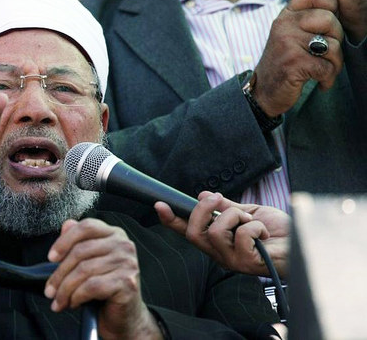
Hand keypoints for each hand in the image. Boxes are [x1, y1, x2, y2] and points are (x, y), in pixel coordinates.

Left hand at [45, 219, 162, 339]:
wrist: (125, 316)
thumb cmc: (105, 288)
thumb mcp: (89, 262)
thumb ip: (78, 242)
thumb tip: (66, 225)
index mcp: (114, 234)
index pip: (86, 227)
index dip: (64, 241)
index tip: (51, 258)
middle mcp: (123, 245)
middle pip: (81, 251)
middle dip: (59, 274)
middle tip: (49, 291)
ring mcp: (127, 263)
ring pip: (84, 270)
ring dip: (65, 289)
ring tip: (58, 301)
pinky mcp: (127, 283)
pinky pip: (92, 286)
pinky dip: (77, 296)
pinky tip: (73, 303)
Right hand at [154, 192, 289, 277]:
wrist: (301, 244)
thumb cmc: (277, 232)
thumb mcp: (248, 213)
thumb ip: (226, 207)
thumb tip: (204, 196)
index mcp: (217, 241)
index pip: (188, 231)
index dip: (171, 219)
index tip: (159, 204)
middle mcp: (219, 253)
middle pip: (194, 232)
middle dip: (204, 209)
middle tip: (220, 199)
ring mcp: (231, 260)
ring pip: (217, 231)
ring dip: (236, 216)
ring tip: (251, 221)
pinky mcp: (246, 263)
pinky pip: (241, 235)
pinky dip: (254, 225)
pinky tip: (263, 233)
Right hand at [254, 0, 343, 116]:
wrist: (264, 92)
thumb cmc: (284, 62)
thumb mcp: (291, 34)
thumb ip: (308, 17)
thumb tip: (338, 1)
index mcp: (285, 15)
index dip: (331, 6)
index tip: (326, 28)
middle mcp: (284, 25)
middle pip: (330, 20)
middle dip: (337, 40)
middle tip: (326, 54)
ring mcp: (287, 43)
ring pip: (333, 46)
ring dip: (334, 64)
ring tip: (323, 71)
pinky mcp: (293, 63)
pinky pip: (327, 67)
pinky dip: (327, 78)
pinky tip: (320, 82)